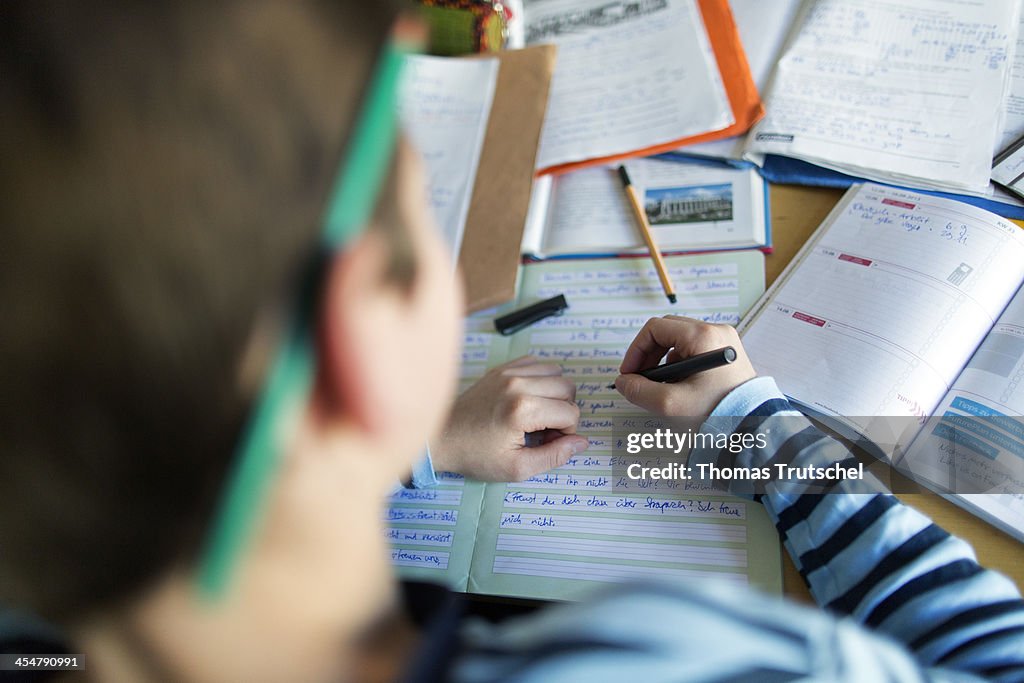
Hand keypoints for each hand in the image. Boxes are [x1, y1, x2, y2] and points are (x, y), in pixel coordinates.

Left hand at [432, 356, 588, 480]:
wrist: (441, 438)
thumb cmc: (476, 456)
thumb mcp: (518, 468)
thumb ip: (555, 456)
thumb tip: (581, 442)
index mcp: (523, 409)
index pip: (571, 412)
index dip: (567, 432)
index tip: (547, 441)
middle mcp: (518, 384)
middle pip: (568, 388)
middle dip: (563, 410)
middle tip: (544, 429)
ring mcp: (508, 372)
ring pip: (555, 372)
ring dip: (554, 393)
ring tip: (536, 413)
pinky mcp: (500, 368)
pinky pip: (536, 363)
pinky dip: (539, 380)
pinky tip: (527, 399)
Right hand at [614, 316, 755, 416]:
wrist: (755, 428)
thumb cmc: (717, 413)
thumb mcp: (671, 403)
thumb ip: (639, 390)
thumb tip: (623, 382)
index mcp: (703, 336)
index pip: (655, 328)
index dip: (636, 350)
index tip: (629, 374)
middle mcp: (715, 332)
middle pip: (667, 332)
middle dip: (649, 356)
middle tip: (641, 380)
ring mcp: (724, 343)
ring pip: (680, 343)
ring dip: (664, 363)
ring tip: (663, 388)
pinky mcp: (727, 356)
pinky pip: (694, 352)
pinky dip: (681, 367)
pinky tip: (682, 388)